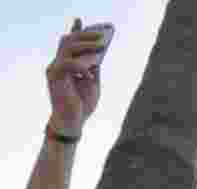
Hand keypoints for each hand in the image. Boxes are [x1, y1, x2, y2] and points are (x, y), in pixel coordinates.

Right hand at [47, 18, 104, 134]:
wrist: (73, 122)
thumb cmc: (82, 104)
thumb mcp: (93, 83)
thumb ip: (93, 68)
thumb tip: (98, 53)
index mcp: (67, 64)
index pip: (69, 43)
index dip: (75, 31)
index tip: (81, 20)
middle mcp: (58, 64)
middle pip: (68, 41)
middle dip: (85, 36)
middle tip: (102, 35)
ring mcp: (55, 69)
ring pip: (67, 48)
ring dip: (86, 46)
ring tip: (102, 46)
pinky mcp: (55, 77)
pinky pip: (67, 64)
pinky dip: (81, 66)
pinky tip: (90, 73)